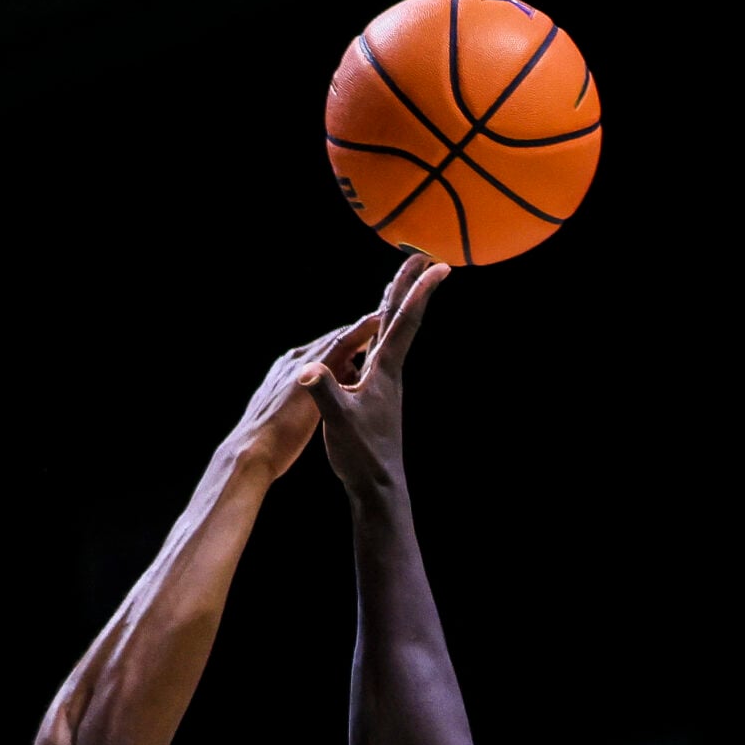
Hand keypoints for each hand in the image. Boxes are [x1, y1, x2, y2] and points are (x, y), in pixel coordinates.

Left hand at [228, 310, 387, 479]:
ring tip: (359, 365)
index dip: (364, 328)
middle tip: (378, 339)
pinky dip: (325, 371)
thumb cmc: (284, 434)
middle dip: (355, 340)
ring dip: (341, 357)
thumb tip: (347, 350)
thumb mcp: (315, 403)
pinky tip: (331, 384)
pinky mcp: (276, 386)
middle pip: (331, 343)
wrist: (250, 454)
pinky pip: (308, 370)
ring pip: (320, 356)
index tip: (383, 317)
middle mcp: (292, 362)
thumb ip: (330, 373)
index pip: (341, 338)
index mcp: (304, 363)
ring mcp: (282, 373)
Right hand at [301, 255, 447, 490]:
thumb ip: (323, 392)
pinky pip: (378, 354)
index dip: (418, 291)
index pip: (402, 322)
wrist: (377, 485)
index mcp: (383, 371)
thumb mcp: (337, 421)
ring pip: (391, 335)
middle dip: (408, 287)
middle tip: (422, 258)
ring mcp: (385, 384)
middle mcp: (390, 372)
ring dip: (395, 308)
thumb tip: (307, 369)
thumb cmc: (360, 454)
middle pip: (400, 320)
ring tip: (396, 288)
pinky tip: (371, 339)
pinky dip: (377, 336)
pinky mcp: (377, 396)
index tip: (436, 264)